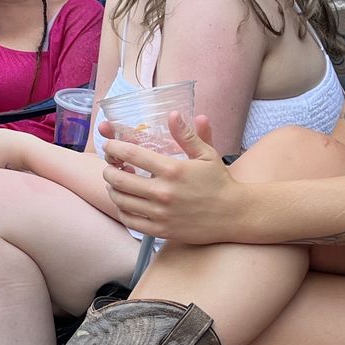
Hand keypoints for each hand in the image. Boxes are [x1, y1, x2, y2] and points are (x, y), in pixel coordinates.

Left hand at [100, 112, 238, 243]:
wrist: (235, 215)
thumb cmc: (220, 182)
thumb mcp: (206, 154)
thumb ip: (186, 135)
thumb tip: (172, 114)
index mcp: (172, 169)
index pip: (132, 154)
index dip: (114, 147)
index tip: (109, 145)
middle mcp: (163, 192)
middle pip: (119, 179)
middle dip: (109, 169)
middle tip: (111, 166)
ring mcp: (161, 213)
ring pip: (121, 200)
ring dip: (113, 189)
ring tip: (116, 183)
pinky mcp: (162, 230)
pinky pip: (130, 221)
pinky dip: (122, 211)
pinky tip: (125, 204)